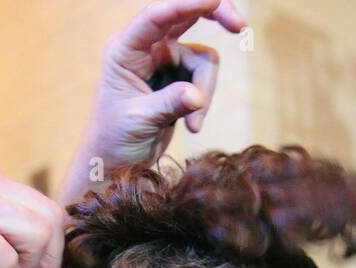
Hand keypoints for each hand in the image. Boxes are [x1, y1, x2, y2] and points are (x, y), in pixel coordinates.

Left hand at [63, 0, 246, 200]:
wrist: (116, 163)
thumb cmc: (114, 140)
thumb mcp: (139, 120)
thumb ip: (168, 104)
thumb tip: (196, 96)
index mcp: (125, 50)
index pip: (156, 17)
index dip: (186, 4)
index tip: (215, 0)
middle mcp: (145, 48)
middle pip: (186, 17)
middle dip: (215, 16)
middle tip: (240, 27)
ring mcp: (164, 62)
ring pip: (203, 60)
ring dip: (206, 90)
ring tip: (194, 124)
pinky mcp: (179, 79)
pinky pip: (205, 80)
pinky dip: (204, 102)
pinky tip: (193, 126)